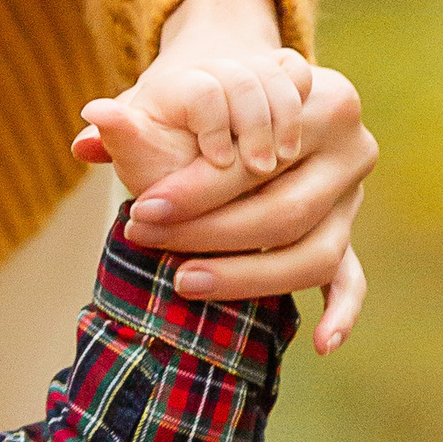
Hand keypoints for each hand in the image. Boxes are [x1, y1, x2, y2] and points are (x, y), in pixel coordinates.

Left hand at [73, 0, 375, 353]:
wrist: (246, 107)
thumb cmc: (205, 105)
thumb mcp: (173, 99)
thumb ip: (134, 122)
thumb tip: (89, 128)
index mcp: (321, 97)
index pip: (260, 156)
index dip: (198, 188)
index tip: (142, 210)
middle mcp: (352, 147)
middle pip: (287, 208)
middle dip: (212, 233)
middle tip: (148, 242)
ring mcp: (353, 197)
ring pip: (315, 251)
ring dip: (250, 277)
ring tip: (186, 283)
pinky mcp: (347, 233)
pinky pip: (351, 278)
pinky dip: (342, 311)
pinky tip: (322, 344)